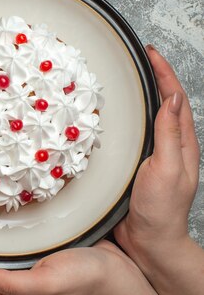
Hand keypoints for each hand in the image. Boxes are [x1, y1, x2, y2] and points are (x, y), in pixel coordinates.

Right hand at [114, 44, 202, 294]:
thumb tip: (172, 100)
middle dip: (153, 76)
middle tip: (136, 57)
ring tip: (124, 77)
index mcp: (182, 143)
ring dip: (139, 94)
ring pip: (147, 116)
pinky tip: (112, 116)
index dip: (164, 73)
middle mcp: (169, 145)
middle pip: (163, 101)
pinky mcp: (135, 164)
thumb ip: (171, 136)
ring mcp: (152, 154)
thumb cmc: (161, 210)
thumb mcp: (169, 170)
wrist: (150, 242)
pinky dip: (125, 117)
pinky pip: (132, 134)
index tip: (149, 53)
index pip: (175, 98)